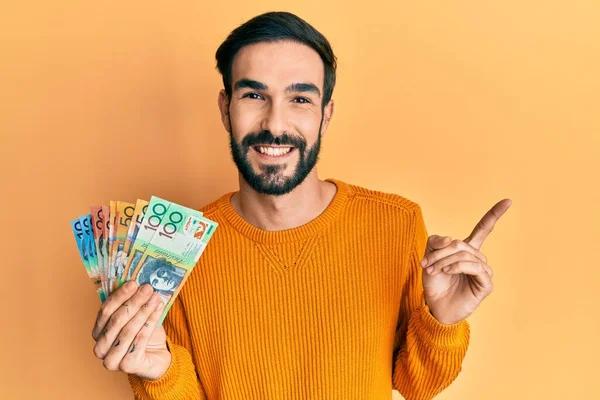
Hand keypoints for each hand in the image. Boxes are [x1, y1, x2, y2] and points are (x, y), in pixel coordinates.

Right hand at [92, 281, 170, 379]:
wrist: (156, 357)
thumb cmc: (143, 335)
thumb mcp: (135, 316)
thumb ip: (130, 303)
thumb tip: (137, 282)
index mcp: (98, 333)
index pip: (105, 311)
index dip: (120, 296)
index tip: (134, 283)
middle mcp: (100, 348)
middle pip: (116, 319)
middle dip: (134, 302)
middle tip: (148, 289)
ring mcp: (112, 360)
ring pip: (128, 329)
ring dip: (143, 311)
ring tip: (155, 298)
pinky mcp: (127, 366)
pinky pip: (139, 340)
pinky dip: (150, 322)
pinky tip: (158, 310)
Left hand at [420, 199, 511, 324]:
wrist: (434, 306)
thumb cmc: (435, 282)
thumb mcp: (429, 257)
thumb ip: (436, 243)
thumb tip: (452, 240)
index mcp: (467, 250)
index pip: (483, 229)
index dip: (494, 215)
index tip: (508, 201)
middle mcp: (478, 259)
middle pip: (461, 244)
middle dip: (441, 252)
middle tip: (426, 263)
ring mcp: (483, 271)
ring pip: (466, 255)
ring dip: (446, 261)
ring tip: (434, 270)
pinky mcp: (485, 284)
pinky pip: (475, 268)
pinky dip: (459, 267)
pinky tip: (448, 272)